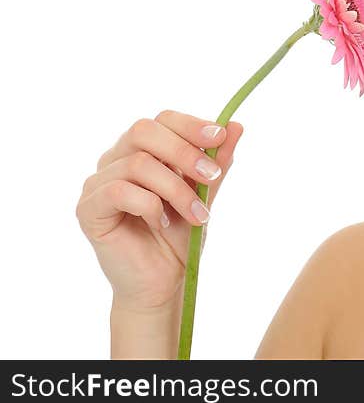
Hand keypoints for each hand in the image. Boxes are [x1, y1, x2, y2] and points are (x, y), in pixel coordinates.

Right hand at [76, 109, 243, 311]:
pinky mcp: (88, 209)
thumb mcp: (204, 193)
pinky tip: (163, 223)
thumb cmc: (180, 236)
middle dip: (185, 151)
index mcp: (141, 150)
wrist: (164, 282)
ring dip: (176, 189)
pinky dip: (150, 205)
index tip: (220, 137)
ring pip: (138, 164)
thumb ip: (216, 162)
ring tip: (197, 215)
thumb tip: (236, 125)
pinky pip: (119, 191)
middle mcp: (115, 160)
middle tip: (212, 176)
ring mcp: (97, 183)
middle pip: (144, 131)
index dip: (191, 125)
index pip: (162, 120)